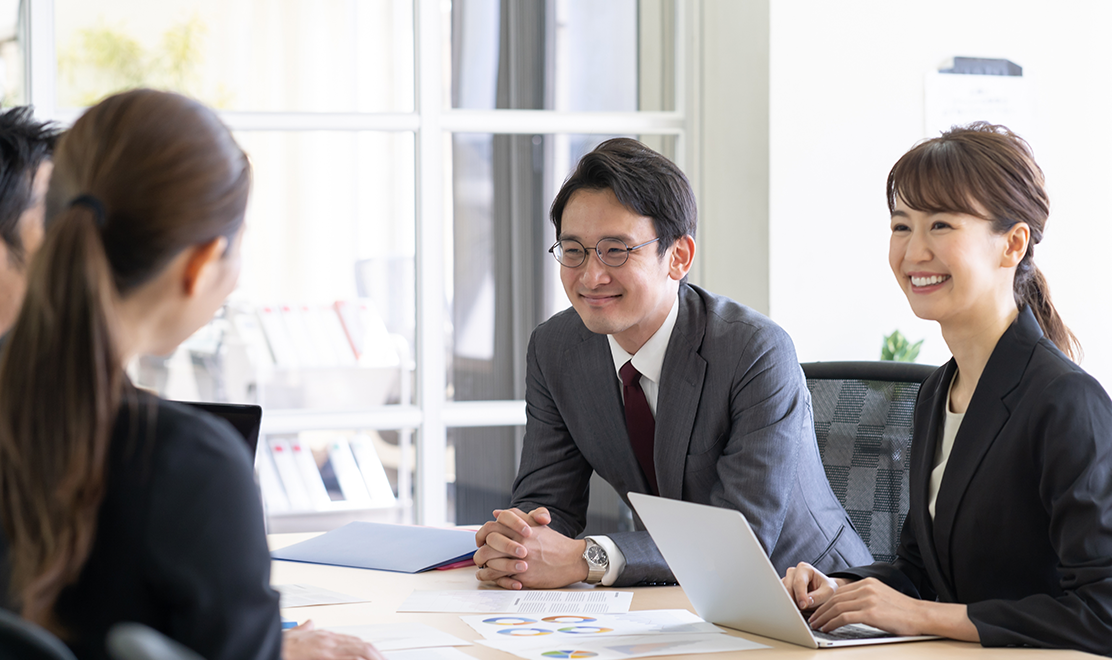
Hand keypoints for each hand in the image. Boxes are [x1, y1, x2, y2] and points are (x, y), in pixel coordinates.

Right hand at [282, 620, 385, 659]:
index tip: (377, 656)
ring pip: (358, 651)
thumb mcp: (294, 634)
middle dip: (376, 655)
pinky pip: (347, 659)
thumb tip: (309, 623)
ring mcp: (327, 650)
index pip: (354, 641)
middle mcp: (328, 641)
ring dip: (371, 657)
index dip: (368, 649)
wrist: (267, 645)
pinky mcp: (322, 657)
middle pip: (361, 645)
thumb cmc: (279, 645)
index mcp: (324, 636)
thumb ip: (304, 629)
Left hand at [474, 507, 588, 588]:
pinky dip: (491, 578)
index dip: (481, 534)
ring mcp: (520, 560)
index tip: (480, 540)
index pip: (491, 527)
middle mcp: (519, 543)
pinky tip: (489, 577)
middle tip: (479, 556)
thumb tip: (496, 513)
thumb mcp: (537, 524)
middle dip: (480, 552)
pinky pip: (500, 577)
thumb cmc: (556, 543)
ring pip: (491, 562)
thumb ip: (517, 516)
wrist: (573, 560)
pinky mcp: (523, 575)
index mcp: (520, 529)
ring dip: (483, 566)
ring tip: (482, 568)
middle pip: (487, 546)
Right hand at [782, 562, 844, 610]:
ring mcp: (786, 581)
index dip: (800, 594)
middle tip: (800, 611)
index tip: (803, 606)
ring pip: (783, 594)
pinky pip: (782, 598)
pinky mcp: (783, 590)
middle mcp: (793, 572)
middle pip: (788, 587)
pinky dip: (788, 605)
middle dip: (794, 600)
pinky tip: (795, 610)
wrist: (825, 592)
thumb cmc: (827, 589)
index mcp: (804, 568)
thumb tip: (808, 602)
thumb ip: (819, 596)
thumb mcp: (829, 591)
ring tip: (800, 611)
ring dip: (790, 603)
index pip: (799, 582)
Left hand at [807, 578, 976, 640]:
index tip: (817, 610)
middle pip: (835, 598)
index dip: (825, 602)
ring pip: (837, 607)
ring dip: (823, 617)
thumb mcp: (881, 597)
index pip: (839, 591)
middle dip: (820, 609)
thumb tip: (846, 607)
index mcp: (867, 583)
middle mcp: (866, 587)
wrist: (922, 616)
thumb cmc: (903, 611)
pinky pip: (844, 617)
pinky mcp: (871, 612)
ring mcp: (868, 599)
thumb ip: (864, 597)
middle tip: (812, 618)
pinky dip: (832, 623)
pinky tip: (827, 628)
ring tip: (816, 625)